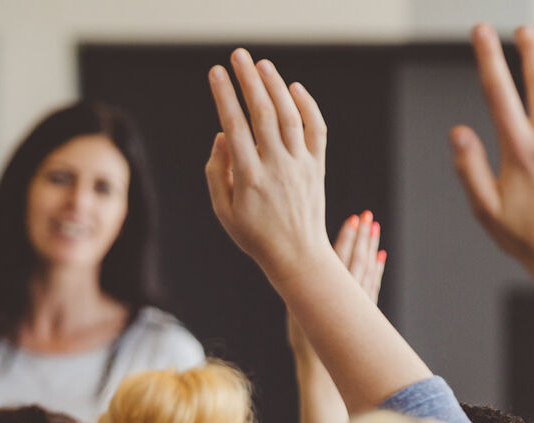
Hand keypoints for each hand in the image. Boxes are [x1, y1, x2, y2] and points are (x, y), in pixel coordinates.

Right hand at [205, 49, 331, 277]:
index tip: (215, 74)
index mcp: (249, 179)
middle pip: (263, 114)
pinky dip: (308, 106)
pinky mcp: (317, 167)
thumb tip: (222, 136)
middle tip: (238, 56)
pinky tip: (295, 88)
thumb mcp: (224, 211)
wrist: (297, 256)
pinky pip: (317, 130)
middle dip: (249, 80)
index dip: (224, 96)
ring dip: (276, 86)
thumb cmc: (255, 235)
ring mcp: (300, 165)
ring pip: (290, 116)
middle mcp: (277, 167)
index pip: (235, 127)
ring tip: (262, 65)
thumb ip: (218, 172)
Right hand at [288, 211, 385, 356]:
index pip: (340, 258)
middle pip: (357, 259)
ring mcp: (360, 302)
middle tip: (367, 216)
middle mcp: (348, 295)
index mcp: (328, 293)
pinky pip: (374, 284)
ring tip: (374, 228)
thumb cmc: (304, 342)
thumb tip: (298, 267)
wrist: (323, 368)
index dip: (347, 238)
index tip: (353, 220)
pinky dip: (377, 269)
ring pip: (368, 269)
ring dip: (371, 247)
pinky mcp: (367, 311)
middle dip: (362, 237)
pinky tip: (380, 256)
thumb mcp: (296, 313)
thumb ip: (302, 290)